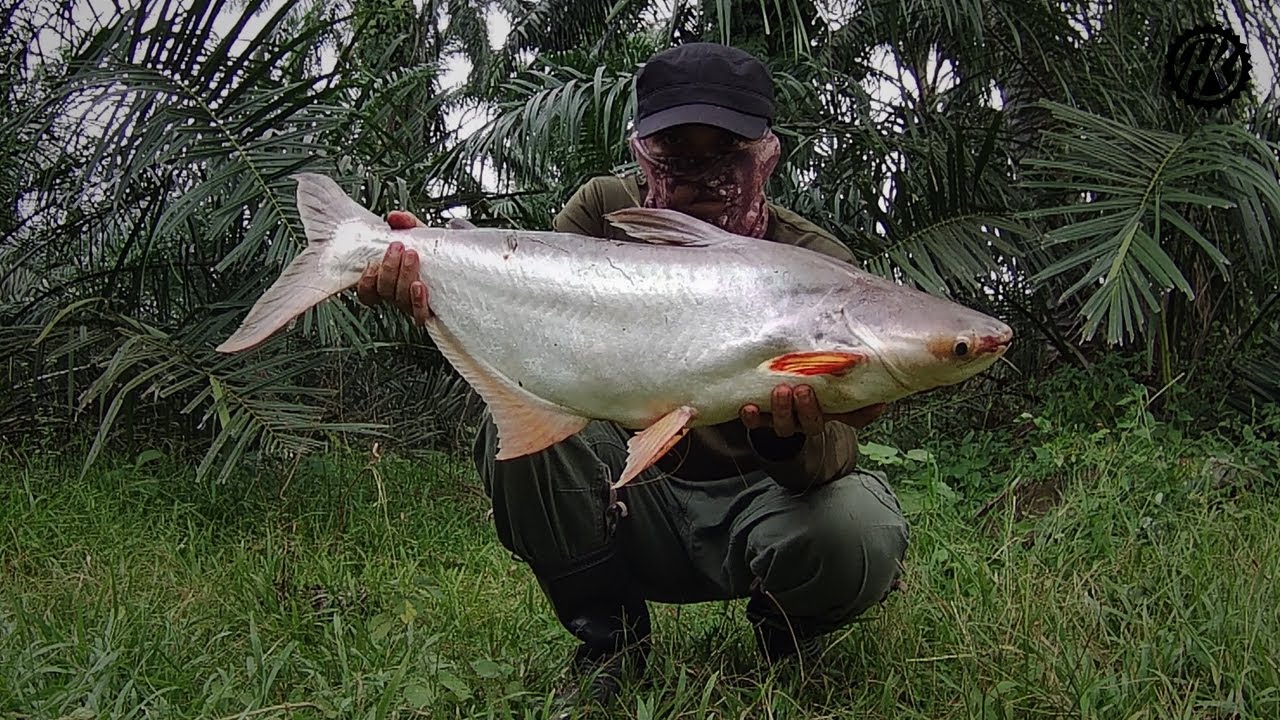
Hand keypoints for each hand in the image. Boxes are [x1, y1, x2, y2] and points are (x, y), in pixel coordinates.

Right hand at [355, 210, 430, 325]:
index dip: (366, 281)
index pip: (368, 290)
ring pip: (399, 299)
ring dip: (403, 275)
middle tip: (397, 247)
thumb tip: (395, 217)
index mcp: (393, 279)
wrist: (472, 268)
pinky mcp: (433, 313)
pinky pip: (419, 314)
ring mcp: (415, 305)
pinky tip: (420, 286)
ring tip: (412, 256)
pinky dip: (417, 300)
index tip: (372, 262)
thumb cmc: (441, 254)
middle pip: (384, 290)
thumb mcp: (423, 236)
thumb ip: (408, 224)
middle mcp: (401, 295)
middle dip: (388, 267)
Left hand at [740, 384, 883, 437]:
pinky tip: (747, 407)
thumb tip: (882, 401)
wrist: (783, 400)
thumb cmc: (816, 390)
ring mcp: (784, 422)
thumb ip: (855, 393)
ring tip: (780, 391)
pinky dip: (751, 418)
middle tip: (803, 390)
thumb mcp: (836, 390)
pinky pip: (756, 424)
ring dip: (782, 410)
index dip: (851, 414)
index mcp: (827, 415)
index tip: (855, 400)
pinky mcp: (762, 420)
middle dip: (806, 408)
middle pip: (808, 423)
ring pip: (783, 425)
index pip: (842, 419)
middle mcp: (806, 422)